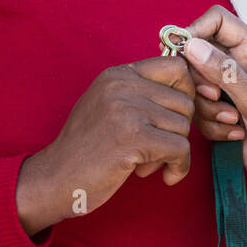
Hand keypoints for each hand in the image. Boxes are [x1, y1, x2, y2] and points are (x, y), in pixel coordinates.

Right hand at [15, 56, 196, 235]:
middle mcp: (122, 85)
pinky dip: (179, 167)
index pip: (177, 66)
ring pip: (184, 126)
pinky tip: (167, 176)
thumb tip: (193, 91)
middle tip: (159, 151)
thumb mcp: (110, 107)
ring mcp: (127, 109)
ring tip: (151, 164)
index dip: (187, 93)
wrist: (54, 180)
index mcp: (118, 74)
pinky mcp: (133, 137)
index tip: (177, 118)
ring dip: (175, 153)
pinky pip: (180, 149)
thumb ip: (143, 94)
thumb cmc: (88, 148)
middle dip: (179, 131)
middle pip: (184, 101)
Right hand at [182, 5, 246, 220]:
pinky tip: (236, 135)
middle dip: (201, 80)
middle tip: (215, 97)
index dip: (195, 31)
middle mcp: (245, 65)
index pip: (218, 21)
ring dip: (208, 107)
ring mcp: (234, 89)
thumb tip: (192, 46)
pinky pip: (200, 108)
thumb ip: (225, 74)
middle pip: (200, 54)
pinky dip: (211, 124)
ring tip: (234, 121)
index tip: (180, 53)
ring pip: (197, 84)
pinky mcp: (225, 111)